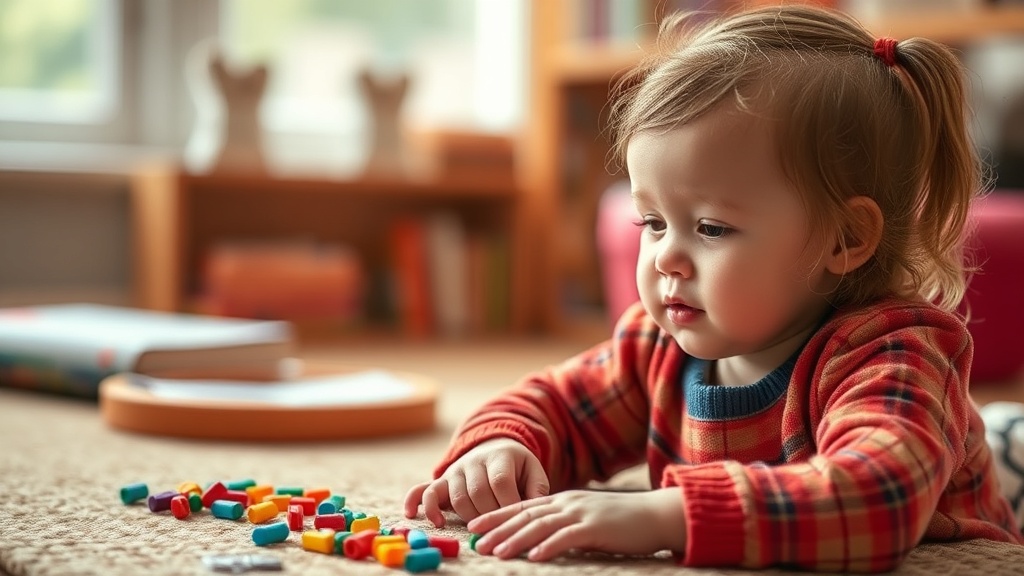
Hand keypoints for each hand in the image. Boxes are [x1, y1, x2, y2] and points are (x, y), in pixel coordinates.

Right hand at [403, 438, 549, 527]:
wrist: (493, 447)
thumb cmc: (516, 466)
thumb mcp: (533, 470)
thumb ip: (538, 489)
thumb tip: (537, 510)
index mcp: (499, 456)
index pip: (500, 482)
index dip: (507, 504)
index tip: (516, 520)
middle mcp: (474, 461)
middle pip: (478, 492)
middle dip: (490, 514)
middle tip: (500, 526)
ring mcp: (455, 471)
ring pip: (457, 498)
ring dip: (470, 517)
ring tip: (480, 527)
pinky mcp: (441, 481)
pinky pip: (425, 491)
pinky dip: (426, 507)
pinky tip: (436, 522)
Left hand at [467, 488, 685, 561]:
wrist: (655, 514)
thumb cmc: (622, 521)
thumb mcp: (586, 517)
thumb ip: (563, 523)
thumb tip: (538, 539)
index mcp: (563, 500)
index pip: (522, 506)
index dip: (496, 515)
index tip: (473, 525)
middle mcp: (567, 503)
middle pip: (525, 515)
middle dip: (497, 528)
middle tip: (476, 543)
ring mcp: (581, 513)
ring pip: (541, 525)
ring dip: (516, 539)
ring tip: (496, 552)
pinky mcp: (596, 527)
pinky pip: (568, 537)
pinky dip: (550, 546)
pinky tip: (535, 557)